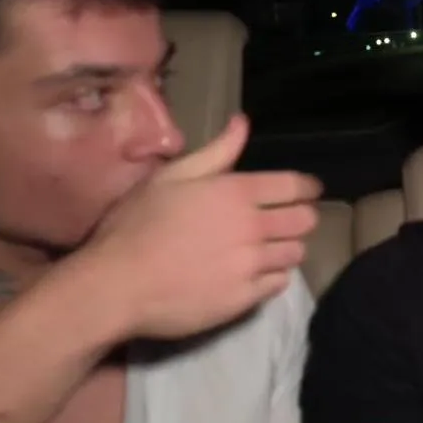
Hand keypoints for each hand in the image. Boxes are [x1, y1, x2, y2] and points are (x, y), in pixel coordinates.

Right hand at [81, 113, 321, 339]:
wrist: (115, 285)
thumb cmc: (136, 225)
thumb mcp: (171, 177)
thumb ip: (215, 152)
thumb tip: (243, 124)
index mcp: (236, 192)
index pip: (295, 186)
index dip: (307, 188)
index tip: (307, 192)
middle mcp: (252, 227)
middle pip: (305, 220)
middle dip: (302, 217)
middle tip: (286, 221)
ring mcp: (251, 265)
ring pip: (296, 253)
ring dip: (288, 247)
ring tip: (271, 248)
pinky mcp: (245, 298)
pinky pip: (279, 283)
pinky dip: (274, 276)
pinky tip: (256, 273)